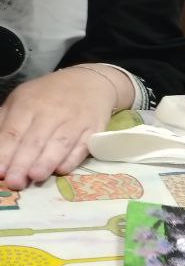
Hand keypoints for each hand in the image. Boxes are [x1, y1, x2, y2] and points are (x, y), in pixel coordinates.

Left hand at [0, 67, 122, 188]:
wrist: (89, 82)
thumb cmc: (48, 96)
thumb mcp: (22, 100)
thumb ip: (5, 122)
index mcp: (28, 104)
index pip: (13, 132)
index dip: (5, 153)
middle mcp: (52, 111)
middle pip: (35, 140)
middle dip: (23, 162)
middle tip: (15, 182)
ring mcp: (75, 120)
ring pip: (60, 143)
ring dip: (47, 161)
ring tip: (36, 177)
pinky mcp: (95, 128)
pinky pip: (83, 145)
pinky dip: (73, 158)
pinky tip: (61, 170)